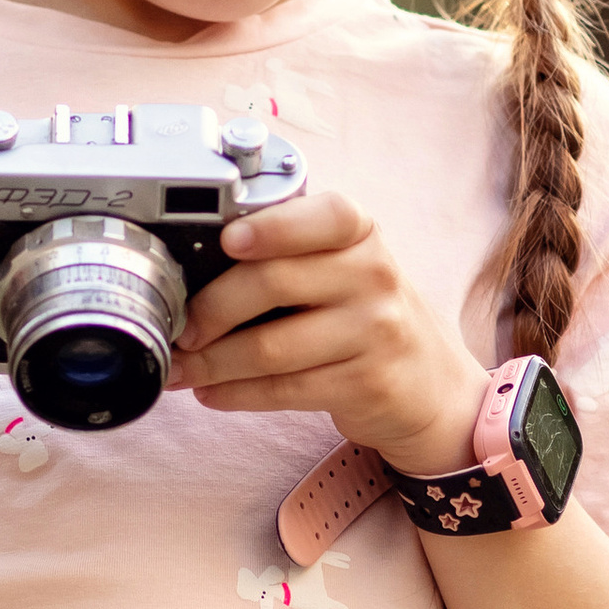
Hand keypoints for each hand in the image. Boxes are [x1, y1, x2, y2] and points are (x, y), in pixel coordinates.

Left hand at [169, 190, 488, 474]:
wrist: (426, 383)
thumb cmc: (362, 314)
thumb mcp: (342, 267)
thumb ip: (287, 253)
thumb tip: (192, 268)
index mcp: (360, 233)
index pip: (324, 215)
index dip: (273, 227)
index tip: (228, 241)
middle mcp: (373, 275)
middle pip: (274, 283)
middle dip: (211, 309)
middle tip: (181, 327)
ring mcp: (374, 331)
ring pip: (271, 347)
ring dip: (212, 363)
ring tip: (181, 367)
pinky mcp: (366, 383)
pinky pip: (283, 390)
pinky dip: (235, 393)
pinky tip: (211, 392)